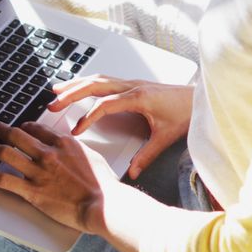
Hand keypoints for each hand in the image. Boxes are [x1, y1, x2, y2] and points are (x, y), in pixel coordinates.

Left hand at [0, 122, 117, 234]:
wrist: (102, 203)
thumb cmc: (102, 184)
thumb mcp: (90, 155)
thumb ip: (75, 149)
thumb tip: (68, 148)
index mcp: (63, 143)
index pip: (37, 128)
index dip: (25, 127)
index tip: (20, 127)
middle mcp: (47, 153)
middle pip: (17, 136)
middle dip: (2, 130)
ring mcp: (38, 171)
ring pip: (6, 153)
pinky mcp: (32, 191)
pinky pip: (4, 179)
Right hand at [48, 75, 193, 178]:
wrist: (199, 98)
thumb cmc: (185, 113)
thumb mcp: (166, 137)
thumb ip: (147, 155)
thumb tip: (133, 173)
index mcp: (138, 97)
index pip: (104, 106)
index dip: (87, 118)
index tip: (75, 131)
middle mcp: (132, 86)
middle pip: (95, 86)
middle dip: (71, 94)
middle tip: (52, 104)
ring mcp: (132, 82)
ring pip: (98, 79)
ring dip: (77, 84)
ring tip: (57, 91)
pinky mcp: (133, 83)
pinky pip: (105, 79)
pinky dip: (88, 82)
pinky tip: (80, 86)